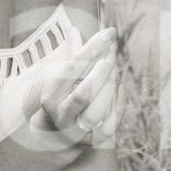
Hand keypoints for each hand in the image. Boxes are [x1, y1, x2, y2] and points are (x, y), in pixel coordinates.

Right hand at [31, 26, 121, 147]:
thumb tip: (74, 29)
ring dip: (110, 87)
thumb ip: (71, 56)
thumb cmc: (61, 98)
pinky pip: (112, 123)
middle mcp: (61, 115)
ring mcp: (77, 130)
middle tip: (112, 54)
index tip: (109, 33)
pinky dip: (119, 103)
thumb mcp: (61, 79)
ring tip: (115, 70)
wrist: (54, 136)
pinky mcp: (93, 141)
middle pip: (84, 93)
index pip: (72, 68)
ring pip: (97, 111)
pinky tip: (120, 86)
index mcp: (50, 96)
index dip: (92, 48)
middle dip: (102, 71)